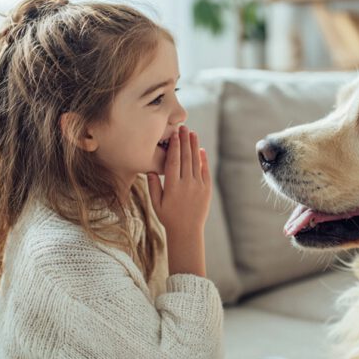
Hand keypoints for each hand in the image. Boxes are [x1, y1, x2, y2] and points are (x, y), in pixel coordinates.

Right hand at [147, 125, 211, 276]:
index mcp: (172, 186)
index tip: (174, 134)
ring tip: (192, 133)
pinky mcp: (207, 189)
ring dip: (194, 146)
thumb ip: (153, 186)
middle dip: (184, 140)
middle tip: (184, 127)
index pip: (173, 161)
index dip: (174, 146)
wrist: (187, 231)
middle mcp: (186, 184)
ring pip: (196, 161)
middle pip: (185, 157)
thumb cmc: (168, 217)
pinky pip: (205, 171)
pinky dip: (203, 159)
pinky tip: (200, 150)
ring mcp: (198, 186)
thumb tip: (152, 170)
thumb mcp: (156, 203)